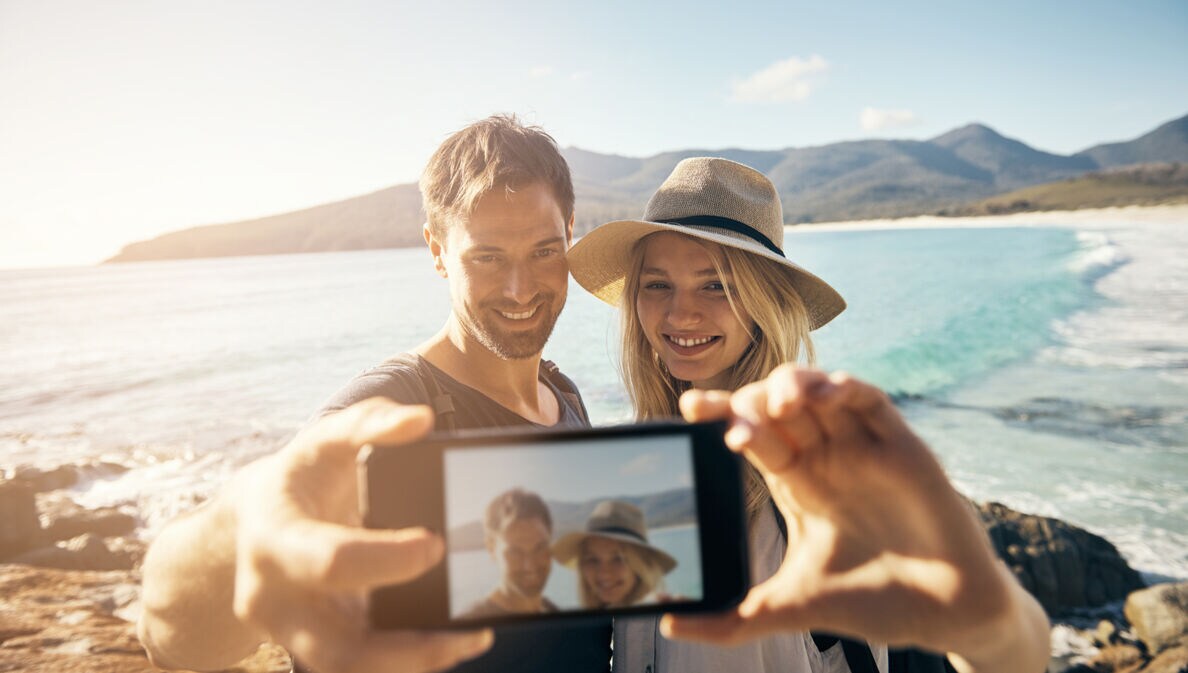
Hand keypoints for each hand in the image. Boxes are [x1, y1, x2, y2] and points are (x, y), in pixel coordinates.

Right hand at [232, 398, 491, 672]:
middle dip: (405, 649)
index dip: (386, 560)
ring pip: (347, 672)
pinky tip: (450, 643)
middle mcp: (272, 599)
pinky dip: (406, 660)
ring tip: (471, 642)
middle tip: (467, 632)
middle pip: (334, 650)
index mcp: (273, 540)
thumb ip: (369, 423)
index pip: (330, 561)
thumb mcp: (323, 440)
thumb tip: (419, 420)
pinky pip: (359, 666)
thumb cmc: (300, 476)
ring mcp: (291, 632)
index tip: (436, 545)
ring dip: (412, 666)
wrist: (253, 519)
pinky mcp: (314, 646)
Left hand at [662, 367, 1046, 671]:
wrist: (947, 615)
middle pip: (778, 405)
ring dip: (794, 384)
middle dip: (750, 399)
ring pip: (820, 391)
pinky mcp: (902, 446)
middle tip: (734, 418)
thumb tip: (670, 626)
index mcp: (798, 483)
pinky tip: (827, 393)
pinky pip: (872, 401)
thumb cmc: (875, 604)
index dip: (722, 413)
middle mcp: (827, 457)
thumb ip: (734, 621)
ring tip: (775, 403)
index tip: (690, 409)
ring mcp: (863, 447)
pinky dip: (848, 388)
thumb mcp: (793, 607)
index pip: (752, 433)